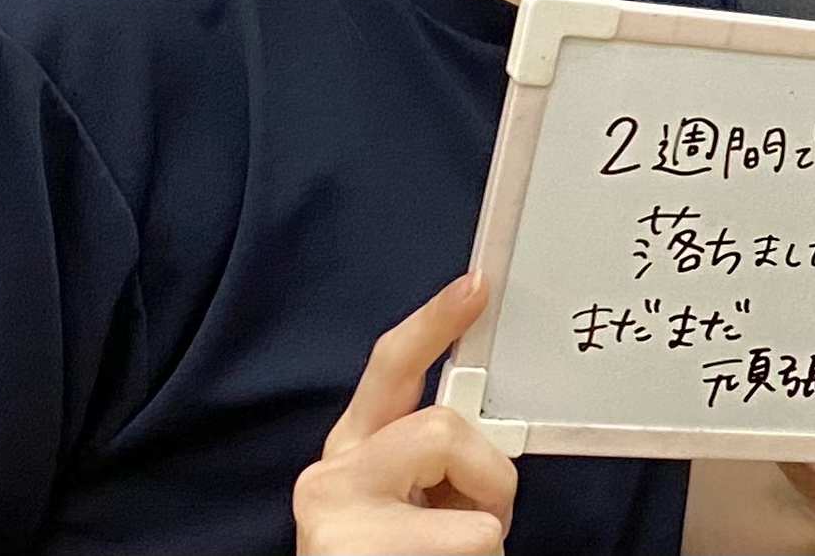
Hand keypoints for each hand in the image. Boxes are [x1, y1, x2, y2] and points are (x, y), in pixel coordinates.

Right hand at [294, 275, 516, 555]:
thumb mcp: (408, 506)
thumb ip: (427, 458)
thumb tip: (478, 425)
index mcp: (348, 458)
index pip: (387, 369)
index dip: (434, 323)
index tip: (477, 285)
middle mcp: (329, 481)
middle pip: (441, 428)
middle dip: (486, 476)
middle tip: (479, 524)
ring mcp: (341, 525)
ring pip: (471, 501)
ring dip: (486, 538)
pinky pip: (474, 542)